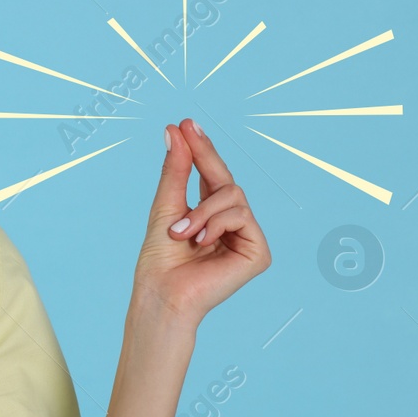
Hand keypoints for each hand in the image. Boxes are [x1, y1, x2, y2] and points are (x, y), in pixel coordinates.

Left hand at [132, 118, 270, 327]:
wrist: (162, 293)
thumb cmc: (159, 259)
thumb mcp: (166, 206)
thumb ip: (176, 171)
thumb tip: (176, 131)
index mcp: (209, 215)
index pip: (210, 176)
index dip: (201, 149)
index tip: (186, 123)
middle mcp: (231, 225)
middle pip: (226, 178)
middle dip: (205, 155)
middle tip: (188, 130)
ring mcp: (246, 237)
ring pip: (233, 195)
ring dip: (201, 210)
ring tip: (179, 232)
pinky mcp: (258, 252)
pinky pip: (241, 215)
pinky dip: (215, 224)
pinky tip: (200, 243)